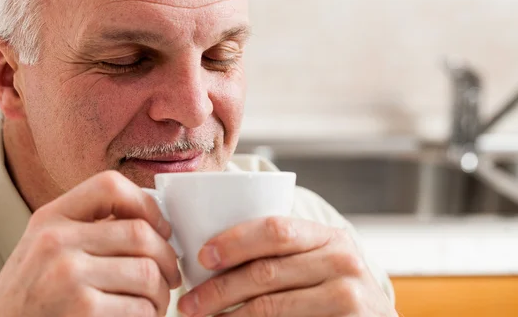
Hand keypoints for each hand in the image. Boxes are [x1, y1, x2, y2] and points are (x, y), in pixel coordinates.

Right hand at [0, 171, 180, 316]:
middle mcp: (56, 240)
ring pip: (147, 273)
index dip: (147, 205)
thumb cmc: (28, 298)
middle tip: (170, 276)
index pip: (110, 185)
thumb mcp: (43, 249)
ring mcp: (67, 275)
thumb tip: (152, 222)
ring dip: (161, 293)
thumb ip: (85, 229)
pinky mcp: (82, 311)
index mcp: (50, 217)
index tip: (161, 230)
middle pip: (140, 233)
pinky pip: (139, 308)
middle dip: (166, 259)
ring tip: (155, 303)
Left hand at [177, 217, 395, 316]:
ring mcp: (346, 294)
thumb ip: (283, 252)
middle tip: (189, 302)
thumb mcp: (319, 261)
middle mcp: (341, 260)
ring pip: (270, 305)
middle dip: (219, 288)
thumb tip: (213, 253)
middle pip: (266, 270)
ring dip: (228, 315)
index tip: (202, 256)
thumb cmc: (336, 289)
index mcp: (327, 236)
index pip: (275, 229)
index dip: (235, 241)